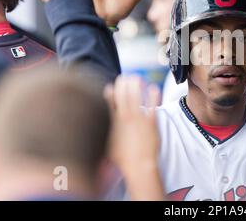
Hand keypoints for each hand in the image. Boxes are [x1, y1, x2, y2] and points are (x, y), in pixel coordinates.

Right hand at [104, 75, 163, 199]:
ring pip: (136, 95)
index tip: (111, 86)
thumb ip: (100, 136)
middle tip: (126, 78)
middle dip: (123, 82)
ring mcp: (138, 118)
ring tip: (137, 78)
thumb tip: (92, 133)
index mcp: (112, 122)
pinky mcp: (151, 122)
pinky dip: (153, 94)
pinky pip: (153, 104)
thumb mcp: (105, 146)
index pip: (108, 101)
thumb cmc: (122, 159)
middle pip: (122, 93)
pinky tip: (154, 87)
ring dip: (136, 84)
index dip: (109, 91)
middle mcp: (124, 117)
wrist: (138, 166)